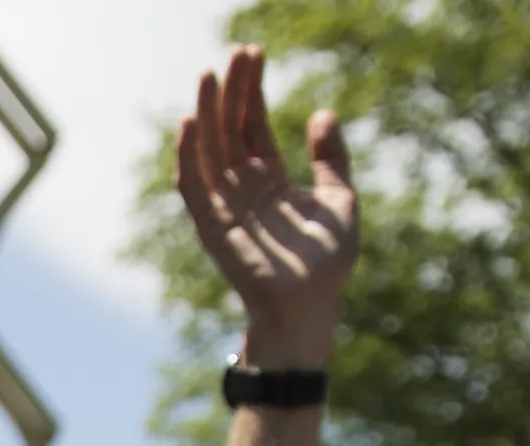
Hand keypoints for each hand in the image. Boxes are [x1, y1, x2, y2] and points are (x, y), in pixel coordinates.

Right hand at [173, 44, 356, 372]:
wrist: (310, 310)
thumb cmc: (327, 265)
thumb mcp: (341, 201)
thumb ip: (331, 158)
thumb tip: (321, 112)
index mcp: (271, 180)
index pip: (254, 124)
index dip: (253, 89)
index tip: (254, 53)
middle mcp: (243, 189)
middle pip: (230, 129)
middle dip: (232, 90)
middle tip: (237, 51)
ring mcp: (225, 207)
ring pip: (209, 150)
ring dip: (206, 112)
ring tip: (209, 74)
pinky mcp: (212, 227)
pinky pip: (192, 187)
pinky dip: (187, 156)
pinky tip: (190, 123)